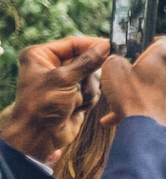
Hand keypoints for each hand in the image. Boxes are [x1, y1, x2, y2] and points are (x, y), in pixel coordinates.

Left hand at [0, 36, 109, 159]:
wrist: (40, 134)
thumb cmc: (42, 104)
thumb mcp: (63, 79)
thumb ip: (86, 62)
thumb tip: (105, 46)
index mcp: (42, 56)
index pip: (72, 44)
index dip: (92, 44)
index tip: (111, 45)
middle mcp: (53, 67)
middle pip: (85, 61)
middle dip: (88, 74)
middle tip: (87, 82)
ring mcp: (65, 82)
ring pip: (92, 77)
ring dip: (88, 89)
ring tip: (76, 100)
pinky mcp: (75, 96)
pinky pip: (93, 91)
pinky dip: (89, 99)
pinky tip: (77, 107)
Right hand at [97, 36, 165, 129]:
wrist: (147, 132)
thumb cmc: (132, 97)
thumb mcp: (112, 68)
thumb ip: (114, 58)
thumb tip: (117, 61)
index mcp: (164, 57)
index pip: (163, 39)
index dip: (148, 40)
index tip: (134, 46)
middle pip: (156, 64)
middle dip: (137, 68)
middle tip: (120, 74)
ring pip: (152, 85)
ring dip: (134, 90)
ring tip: (115, 99)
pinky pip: (152, 103)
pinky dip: (137, 106)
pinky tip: (116, 117)